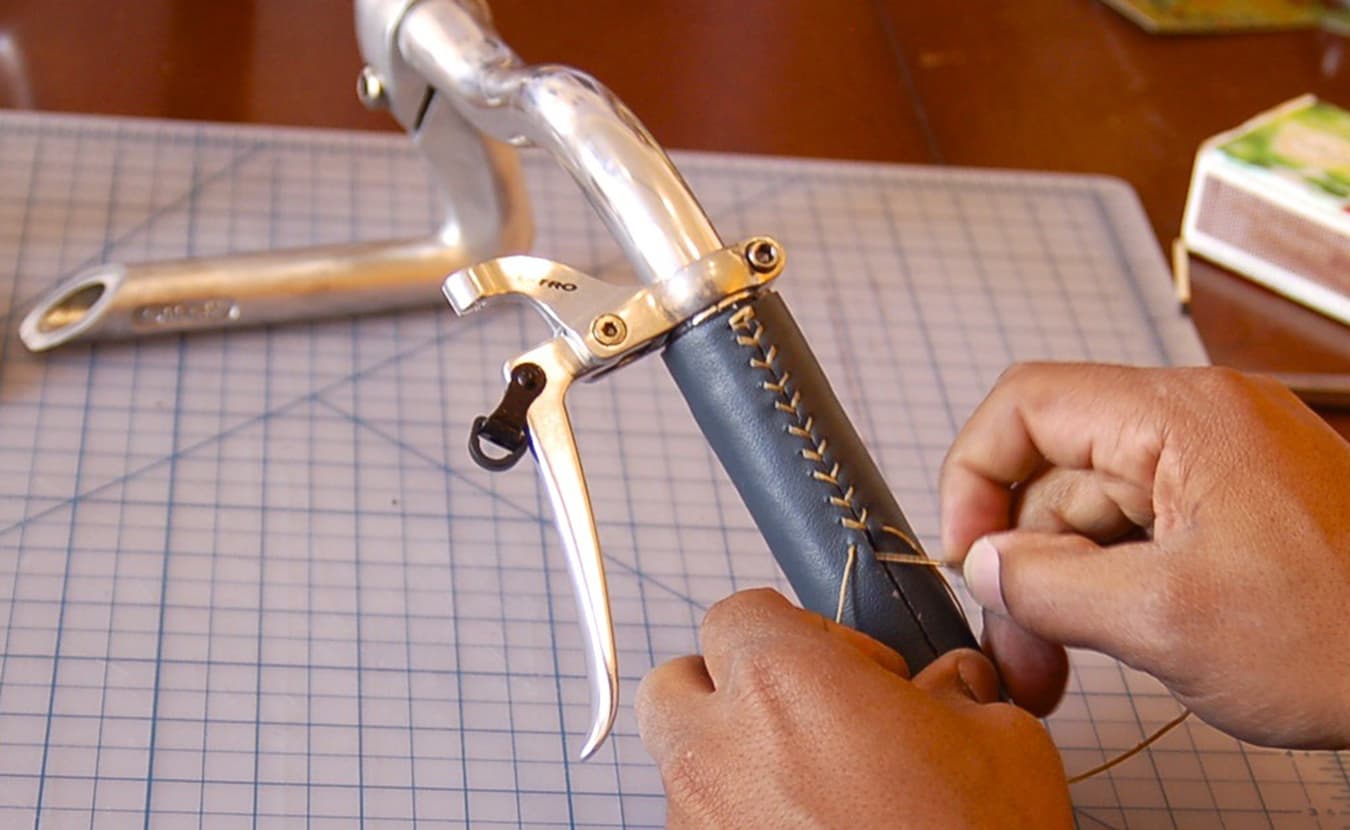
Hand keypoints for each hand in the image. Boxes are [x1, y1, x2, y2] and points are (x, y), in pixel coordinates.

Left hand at [635, 588, 1072, 828]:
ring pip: (681, 762)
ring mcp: (696, 822)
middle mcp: (715, 747)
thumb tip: (951, 684)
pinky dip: (739, 820)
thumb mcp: (1002, 742)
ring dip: (731, 759)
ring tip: (813, 792)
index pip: (739, 612)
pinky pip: (699, 825)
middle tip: (807, 719)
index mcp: (778, 680)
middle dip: (729, 689)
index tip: (852, 669)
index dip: (800, 631)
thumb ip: (956, 688)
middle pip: (679, 683)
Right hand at [939, 363, 1349, 748]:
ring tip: (1058, 669)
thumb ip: (1051, 585)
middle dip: (1025, 563)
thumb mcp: (1169, 621)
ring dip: (1065, 588)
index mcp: (1181, 417)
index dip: (976, 475)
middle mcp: (1196, 424)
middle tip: (1018, 650)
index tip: (967, 554)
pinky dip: (1112, 588)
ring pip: (1097, 512)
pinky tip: (1110, 644)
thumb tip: (984, 565)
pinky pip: (1143, 533)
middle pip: (1059, 472)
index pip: (1029, 404)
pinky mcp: (1236, 507)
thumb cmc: (1348, 634)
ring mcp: (1220, 465)